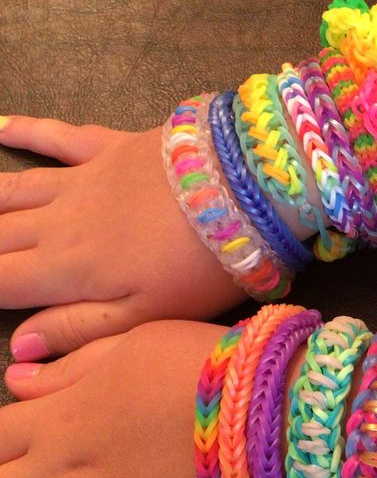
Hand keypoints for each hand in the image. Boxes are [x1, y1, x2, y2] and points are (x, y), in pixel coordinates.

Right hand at [0, 117, 244, 357]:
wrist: (252, 190)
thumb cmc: (203, 266)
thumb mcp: (147, 317)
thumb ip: (80, 330)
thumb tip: (19, 347)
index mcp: (66, 269)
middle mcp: (59, 221)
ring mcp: (83, 178)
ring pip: (12, 188)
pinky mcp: (112, 146)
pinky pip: (57, 136)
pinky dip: (25, 130)